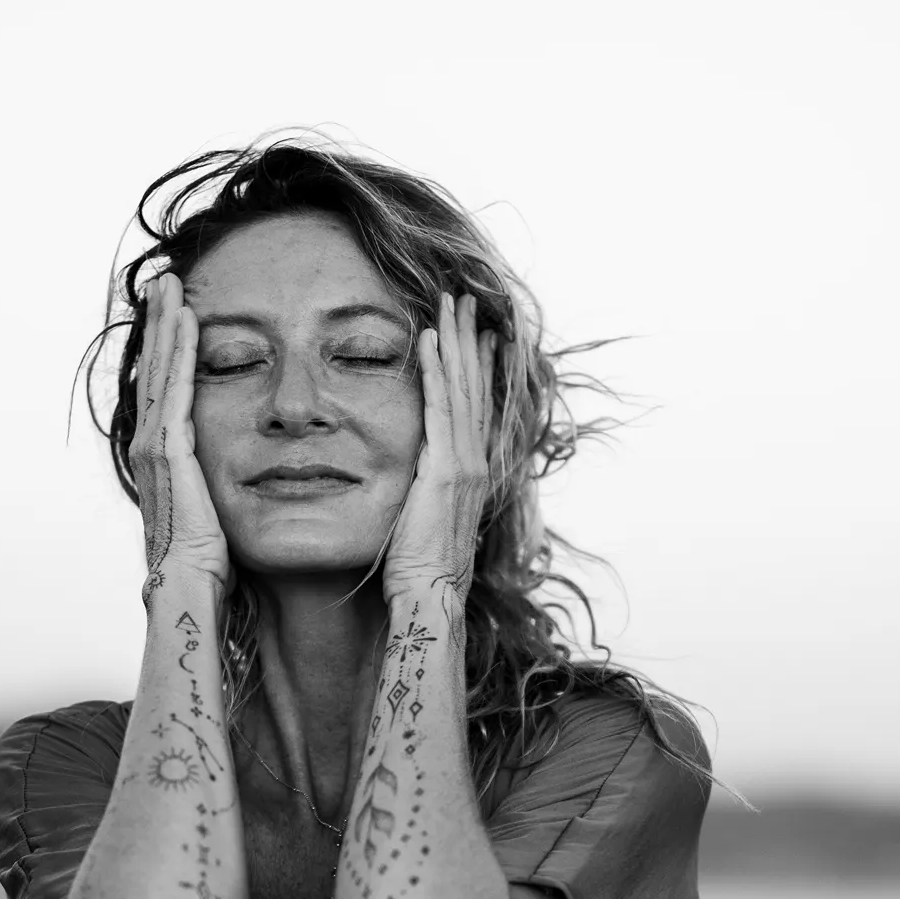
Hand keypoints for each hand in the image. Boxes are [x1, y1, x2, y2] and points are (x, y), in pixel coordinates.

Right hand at [132, 272, 232, 605]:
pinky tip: (187, 319)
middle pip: (153, 370)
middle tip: (164, 282)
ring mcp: (156, 445)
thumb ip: (215, 486)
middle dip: (159, 324)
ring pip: (160, 370)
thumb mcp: (212, 511)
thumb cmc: (205, 564)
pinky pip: (177, 388)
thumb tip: (242, 480)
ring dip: (164, 325)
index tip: (175, 314)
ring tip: (170, 285)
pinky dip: (180, 351)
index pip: (163, 390)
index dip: (168, 351)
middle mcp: (150, 444)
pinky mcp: (170, 449)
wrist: (190, 587)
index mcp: (162, 457)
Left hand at [382, 290, 495, 605]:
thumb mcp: (428, 521)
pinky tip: (429, 340)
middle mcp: (475, 462)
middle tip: (469, 302)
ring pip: (462, 389)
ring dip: (456, 343)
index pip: (478, 409)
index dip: (481, 370)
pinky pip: (438, 407)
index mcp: (472, 473)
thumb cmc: (422, 571)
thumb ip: (428, 492)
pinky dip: (435, 371)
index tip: (482, 337)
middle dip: (472, 342)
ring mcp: (463, 463)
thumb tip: (417, 480)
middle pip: (476, 388)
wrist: (430, 596)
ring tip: (453, 304)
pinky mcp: (443, 468)